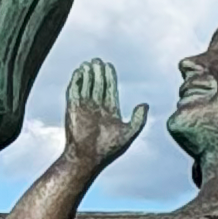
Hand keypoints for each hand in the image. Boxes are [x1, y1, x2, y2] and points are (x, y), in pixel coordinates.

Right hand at [61, 57, 146, 172]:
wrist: (87, 158)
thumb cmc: (108, 149)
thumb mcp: (130, 133)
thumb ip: (139, 119)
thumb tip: (145, 104)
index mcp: (109, 112)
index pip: (110, 90)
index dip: (110, 77)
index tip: (109, 66)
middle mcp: (96, 109)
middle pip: (97, 85)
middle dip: (98, 73)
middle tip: (98, 60)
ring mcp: (84, 108)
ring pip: (86, 86)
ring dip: (87, 75)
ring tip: (88, 63)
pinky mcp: (72, 108)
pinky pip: (74, 91)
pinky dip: (76, 81)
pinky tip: (79, 72)